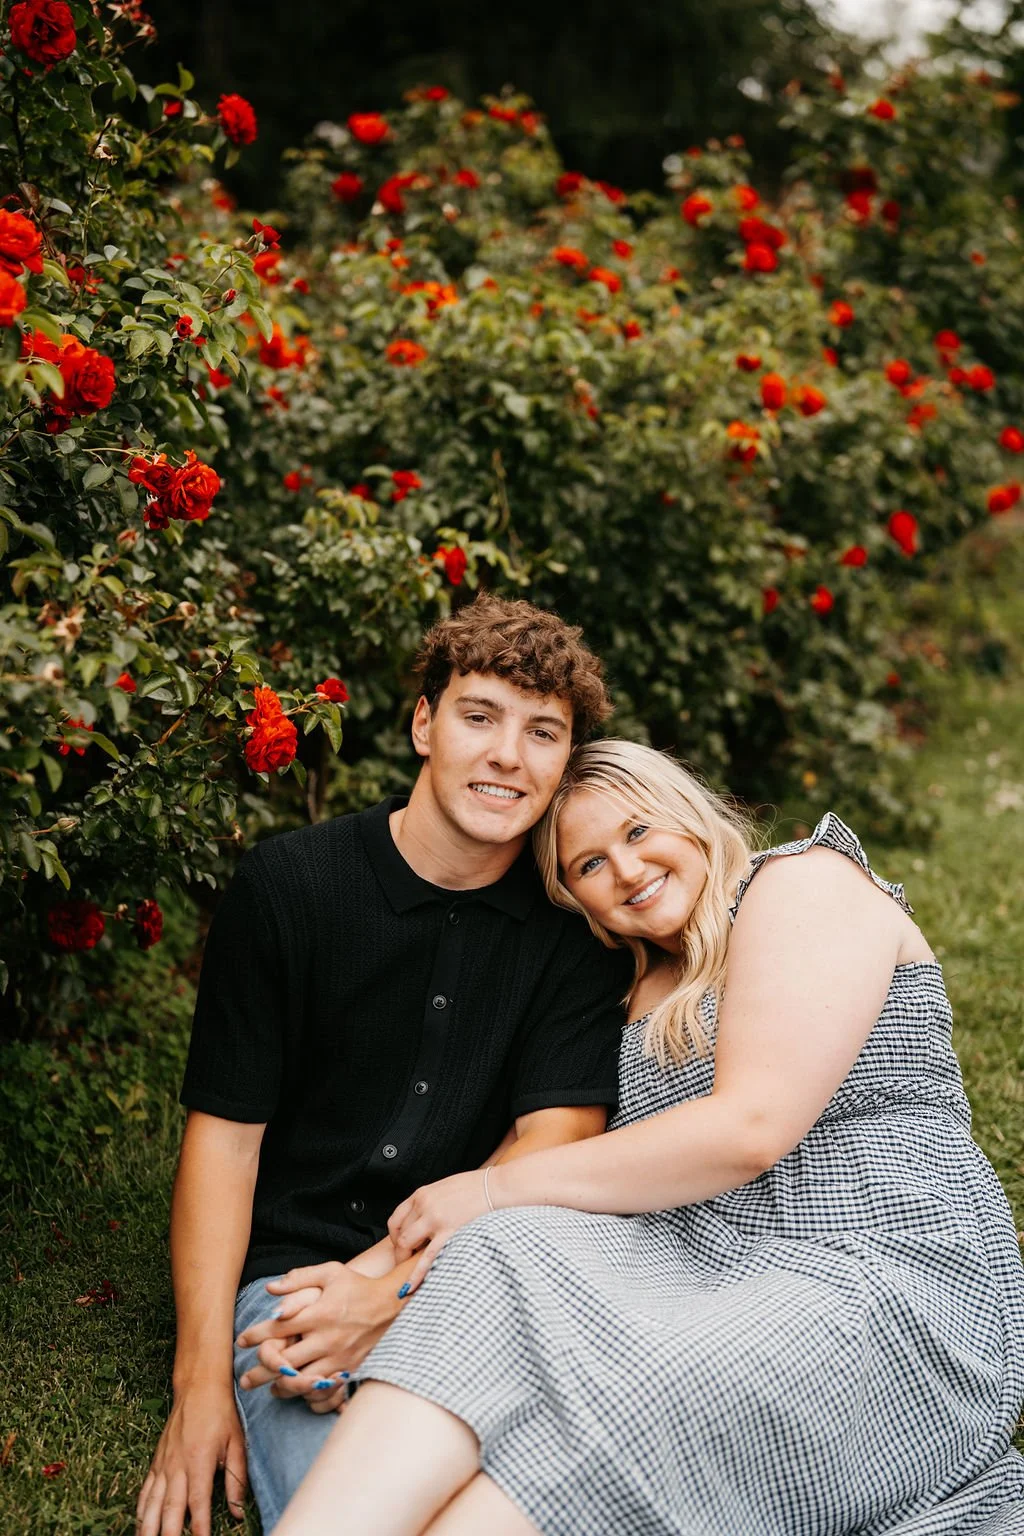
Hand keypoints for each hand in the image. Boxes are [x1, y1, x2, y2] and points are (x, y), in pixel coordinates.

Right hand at [135, 1379, 246, 1535]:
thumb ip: (237, 1479)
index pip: (198, 1502)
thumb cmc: (221, 1414)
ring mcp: (164, 1463)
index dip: (199, 1527)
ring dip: (148, 1527)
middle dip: (168, 1533)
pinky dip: (141, 1509)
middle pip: (170, 1508)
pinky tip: (139, 1523)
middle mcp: (178, 1465)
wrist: (199, 1386)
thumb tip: (238, 1513)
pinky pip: (146, 1489)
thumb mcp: (237, 1443)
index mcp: (200, 1461)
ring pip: (152, 1502)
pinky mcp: (157, 1461)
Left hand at [236, 1262, 395, 1398]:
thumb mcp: (331, 1272)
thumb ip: (299, 1279)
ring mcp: (338, 1357)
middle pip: (283, 1361)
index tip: (241, 1341)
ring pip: (300, 1381)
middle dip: (259, 1371)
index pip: (277, 1328)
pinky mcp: (349, 1369)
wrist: (393, 1305)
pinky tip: (296, 1391)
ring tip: (267, 1388)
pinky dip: (305, 1393)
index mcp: (318, 1313)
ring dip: (280, 1386)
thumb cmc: (358, 1286)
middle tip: (244, 1380)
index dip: (255, 1336)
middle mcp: (326, 1338)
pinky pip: (322, 1389)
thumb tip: (270, 1289)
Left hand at [387, 1169, 489, 1291]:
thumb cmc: (477, 1188)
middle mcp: (424, 1205)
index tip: (401, 1246)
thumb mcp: (446, 1189)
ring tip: (407, 1273)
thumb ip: (432, 1203)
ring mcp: (435, 1218)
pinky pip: (427, 1257)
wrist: (499, 1187)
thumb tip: (426, 1221)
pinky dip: (415, 1274)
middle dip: (401, 1251)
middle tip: (407, 1263)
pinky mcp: (449, 1232)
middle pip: (400, 1233)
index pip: (396, 1218)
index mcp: (422, 1194)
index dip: (395, 1236)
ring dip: (405, 1259)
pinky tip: (409, 1287)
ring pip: (407, 1243)